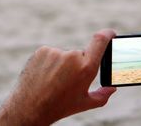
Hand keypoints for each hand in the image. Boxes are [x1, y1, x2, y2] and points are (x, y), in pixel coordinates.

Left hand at [0, 29, 116, 125]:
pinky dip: (50, 62)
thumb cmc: (59, 106)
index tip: (111, 33)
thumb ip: (102, 95)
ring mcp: (56, 52)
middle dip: (77, 65)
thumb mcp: (84, 103)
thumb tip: (112, 88)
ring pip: (65, 55)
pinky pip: (52, 53)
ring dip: (62, 64)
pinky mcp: (43, 50)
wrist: (29, 108)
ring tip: (53, 80)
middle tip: (67, 80)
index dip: (108, 34)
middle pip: (80, 55)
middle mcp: (72, 57)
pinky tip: (44, 75)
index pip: (100, 41)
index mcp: (86, 68)